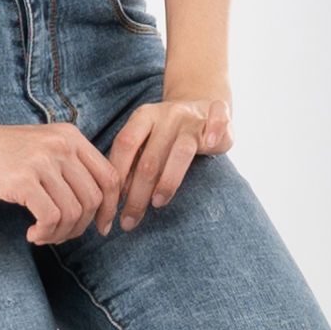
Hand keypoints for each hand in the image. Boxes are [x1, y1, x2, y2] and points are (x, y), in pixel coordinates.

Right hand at [0, 112, 119, 242]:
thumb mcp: (39, 146)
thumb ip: (66, 165)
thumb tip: (95, 206)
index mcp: (70, 136)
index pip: (109, 176)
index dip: (111, 207)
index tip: (100, 227)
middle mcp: (61, 145)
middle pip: (95, 198)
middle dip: (82, 226)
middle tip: (60, 235)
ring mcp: (42, 162)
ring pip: (74, 212)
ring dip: (61, 234)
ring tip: (43, 236)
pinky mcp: (21, 180)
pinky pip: (51, 217)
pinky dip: (45, 233)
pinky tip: (31, 234)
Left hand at [106, 84, 234, 223]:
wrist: (200, 107)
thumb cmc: (168, 134)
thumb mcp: (146, 141)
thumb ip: (133, 162)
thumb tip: (119, 195)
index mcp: (143, 117)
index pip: (124, 145)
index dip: (116, 177)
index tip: (111, 206)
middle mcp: (166, 115)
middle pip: (149, 159)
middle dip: (137, 195)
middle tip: (129, 221)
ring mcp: (193, 119)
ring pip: (181, 152)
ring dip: (168, 181)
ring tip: (158, 203)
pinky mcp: (218, 118)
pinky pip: (219, 117)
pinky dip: (216, 128)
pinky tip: (209, 144)